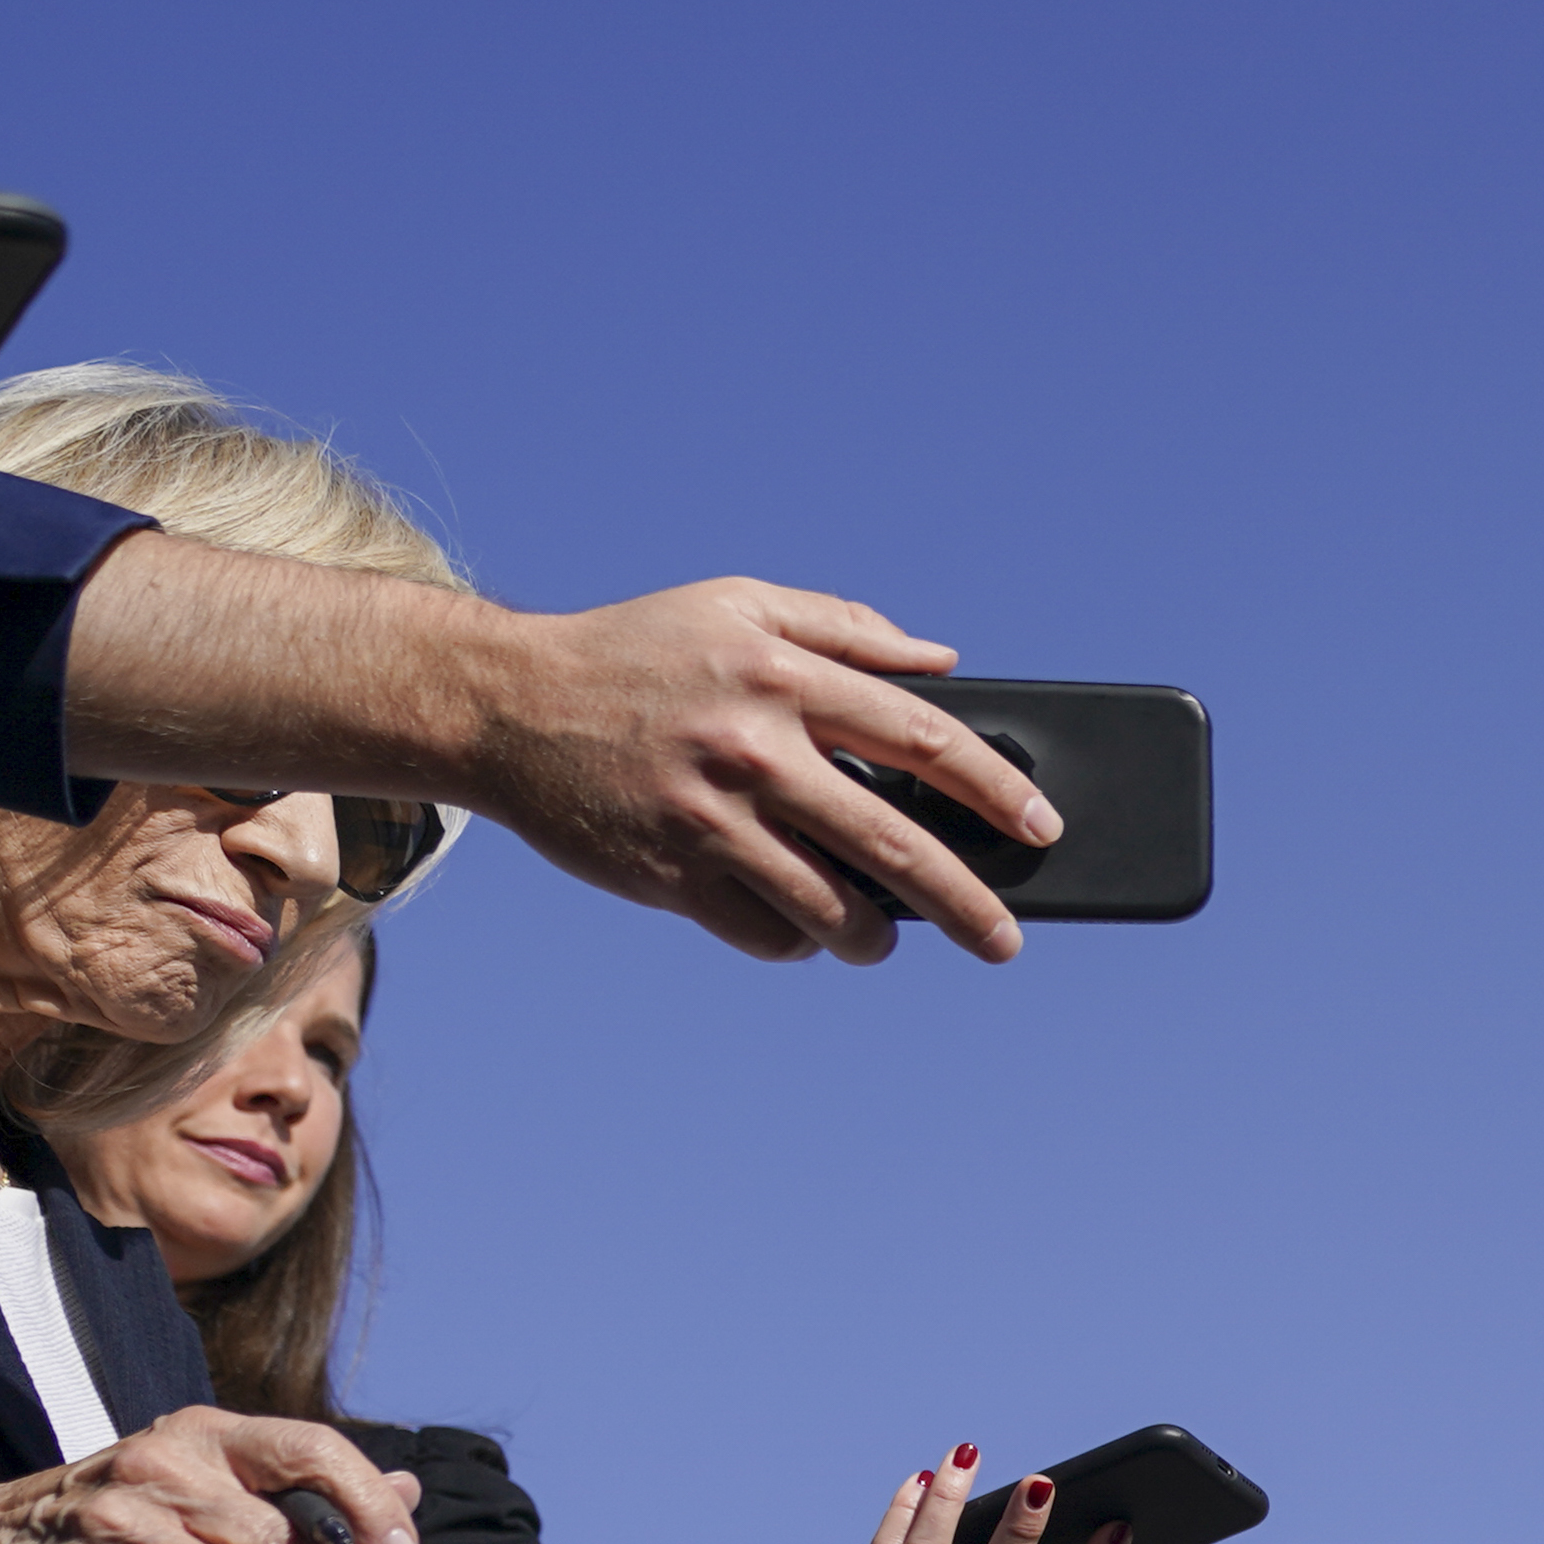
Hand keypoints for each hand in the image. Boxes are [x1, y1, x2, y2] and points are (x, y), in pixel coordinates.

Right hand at [453, 581, 1051, 966]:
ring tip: (889, 936)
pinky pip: (765, 933)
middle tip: (1004, 938)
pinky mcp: (669, 875)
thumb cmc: (634, 650)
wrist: (504, 703)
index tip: (1039, 825)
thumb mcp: (736, 604)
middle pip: (895, 844)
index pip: (922, 738)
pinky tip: (805, 927)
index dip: (995, 788)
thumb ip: (843, 626)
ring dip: (877, 935)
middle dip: (967, 901)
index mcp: (782, 677)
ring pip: (833, 908)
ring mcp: (710, 820)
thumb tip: (942, 661)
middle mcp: (753, 751)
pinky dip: (799, 940)